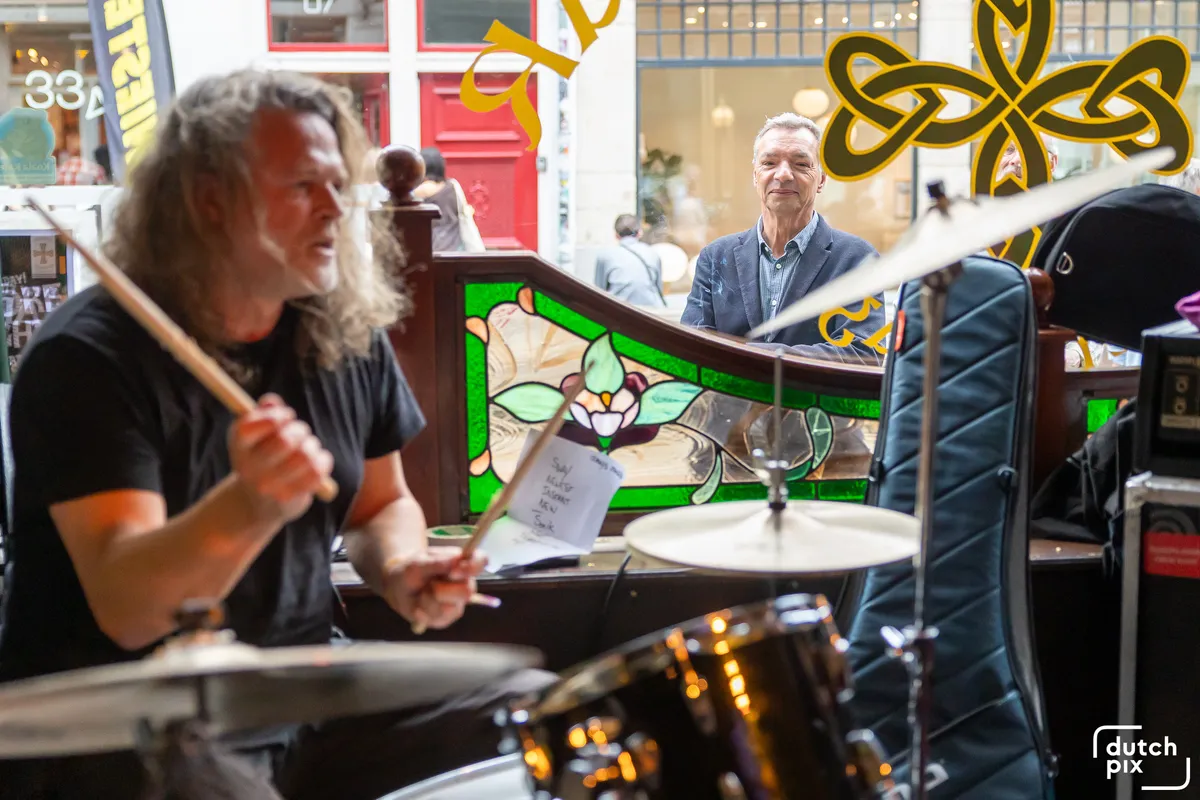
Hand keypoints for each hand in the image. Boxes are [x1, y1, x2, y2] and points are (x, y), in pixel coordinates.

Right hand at [228, 394, 333, 522]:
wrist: (260, 502)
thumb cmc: (263, 456)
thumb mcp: (257, 433)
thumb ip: (264, 411)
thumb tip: (271, 402)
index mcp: (238, 445)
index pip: (250, 426)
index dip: (276, 416)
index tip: (287, 416)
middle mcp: (248, 468)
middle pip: (285, 440)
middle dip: (300, 430)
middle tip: (301, 433)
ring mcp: (267, 486)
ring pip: (305, 455)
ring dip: (312, 445)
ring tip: (308, 448)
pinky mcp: (289, 498)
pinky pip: (317, 470)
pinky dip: (323, 461)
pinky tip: (316, 463)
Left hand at [382, 547, 486, 629]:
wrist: (398, 587)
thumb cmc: (411, 570)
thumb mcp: (418, 563)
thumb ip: (437, 562)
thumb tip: (457, 558)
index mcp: (462, 564)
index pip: (481, 561)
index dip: (473, 566)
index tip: (453, 571)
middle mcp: (465, 583)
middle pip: (467, 591)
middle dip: (441, 590)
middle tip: (429, 584)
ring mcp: (458, 602)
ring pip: (450, 607)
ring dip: (429, 600)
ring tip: (422, 593)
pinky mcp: (448, 617)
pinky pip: (439, 618)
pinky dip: (424, 611)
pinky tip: (419, 605)